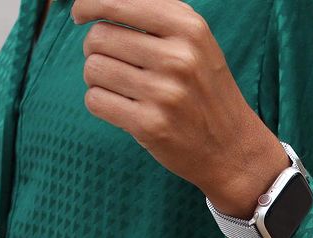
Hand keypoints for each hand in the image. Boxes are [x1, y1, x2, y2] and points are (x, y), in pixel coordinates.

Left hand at [72, 0, 289, 223]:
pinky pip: (95, 101)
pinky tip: (119, 107)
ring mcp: (163, 94)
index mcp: (187, 27)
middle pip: (99, 37)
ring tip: (118, 87)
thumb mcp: (194, 41)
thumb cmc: (204, 90)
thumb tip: (99, 2)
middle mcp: (176, 57)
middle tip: (111, 63)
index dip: (89, 5)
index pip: (117, 2)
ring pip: (92, 68)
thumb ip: (155, 15)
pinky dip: (99, 102)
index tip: (80, 14)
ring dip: (96, 78)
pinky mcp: (149, 126)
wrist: (232, 149)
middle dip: (95, 49)